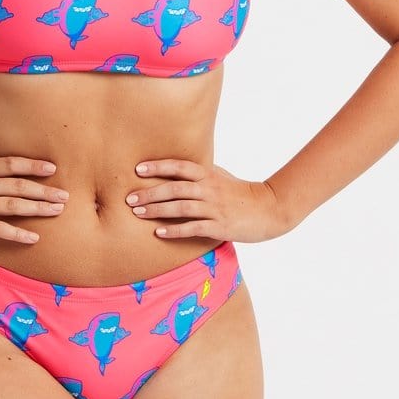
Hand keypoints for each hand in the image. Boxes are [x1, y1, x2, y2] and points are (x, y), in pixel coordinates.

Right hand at [0, 156, 68, 243]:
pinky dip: (18, 233)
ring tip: (57, 211)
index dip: (33, 165)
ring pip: (13, 205)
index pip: (10, 164)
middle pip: (19, 185)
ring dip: (38, 208)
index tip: (52, 168)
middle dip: (44, 190)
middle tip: (65, 195)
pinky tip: (34, 237)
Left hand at [125, 159, 291, 242]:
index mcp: (208, 174)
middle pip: (175, 188)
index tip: (137, 169)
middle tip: (129, 198)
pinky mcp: (219, 227)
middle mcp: (209, 189)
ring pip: (181, 207)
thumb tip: (178, 166)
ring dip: (157, 210)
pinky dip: (174, 230)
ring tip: (138, 213)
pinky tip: (159, 232)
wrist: (269, 209)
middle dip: (150, 193)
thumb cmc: (241, 192)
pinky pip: (193, 228)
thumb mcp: (221, 175)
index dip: (158, 166)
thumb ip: (201, 171)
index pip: (179, 166)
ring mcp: (214, 208)